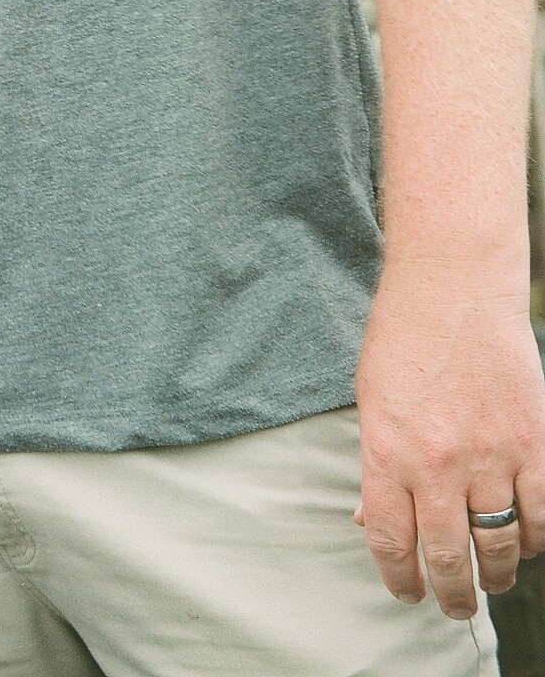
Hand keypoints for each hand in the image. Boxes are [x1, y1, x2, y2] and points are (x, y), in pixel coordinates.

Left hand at [356, 266, 544, 617]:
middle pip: (449, 553)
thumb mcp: (370, 401)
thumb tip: (371, 522)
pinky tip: (526, 544)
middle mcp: (439, 461)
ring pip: (502, 543)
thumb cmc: (402, 339)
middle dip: (451, 592)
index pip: (392, 539)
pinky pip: (543, 513)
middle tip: (453, 607)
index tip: (405, 593)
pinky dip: (536, 538)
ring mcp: (492, 455)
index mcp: (387, 450)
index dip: (398, 577)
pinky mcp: (534, 443)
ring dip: (498, 574)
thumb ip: (376, 464)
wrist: (453, 288)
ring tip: (491, 583)